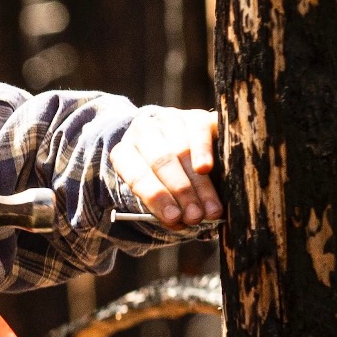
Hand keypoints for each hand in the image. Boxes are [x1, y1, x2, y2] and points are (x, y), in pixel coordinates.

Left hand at [113, 104, 222, 227]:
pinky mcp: (195, 116)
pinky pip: (198, 131)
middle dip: (180, 192)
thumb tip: (180, 221)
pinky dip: (203, 151)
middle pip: (161, 162)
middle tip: (195, 217)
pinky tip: (206, 169)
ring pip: (182, 150)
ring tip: (210, 209)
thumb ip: (164, 206)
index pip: (136, 175)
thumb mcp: (157, 192)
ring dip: (198, 184)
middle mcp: (144, 132)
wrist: (180, 142)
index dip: (156, 197)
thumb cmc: (164, 177)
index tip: (174, 218)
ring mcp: (169, 120)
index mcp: (125, 153)